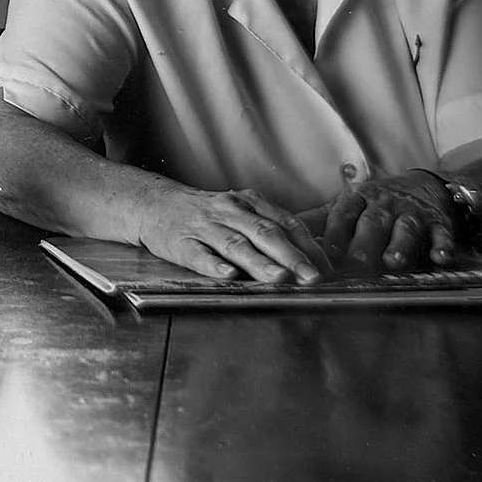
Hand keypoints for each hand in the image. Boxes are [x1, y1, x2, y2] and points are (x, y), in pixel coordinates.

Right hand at [139, 184, 331, 283]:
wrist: (153, 203)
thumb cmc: (205, 213)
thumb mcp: (239, 210)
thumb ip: (269, 226)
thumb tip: (311, 253)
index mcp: (248, 203)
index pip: (285, 222)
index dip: (308, 245)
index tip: (328, 268)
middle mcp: (229, 212)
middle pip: (265, 233)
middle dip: (292, 256)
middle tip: (312, 277)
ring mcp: (205, 227)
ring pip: (236, 244)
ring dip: (259, 262)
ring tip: (279, 278)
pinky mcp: (181, 242)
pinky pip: (199, 255)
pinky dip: (214, 265)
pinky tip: (227, 275)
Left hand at [296, 170, 456, 271]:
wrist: (425, 186)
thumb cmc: (376, 203)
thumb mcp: (346, 206)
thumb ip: (317, 221)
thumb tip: (279, 231)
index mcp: (357, 199)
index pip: (341, 216)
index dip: (333, 236)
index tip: (323, 255)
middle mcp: (384, 204)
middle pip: (371, 223)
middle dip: (362, 245)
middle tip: (353, 267)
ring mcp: (411, 212)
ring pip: (405, 228)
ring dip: (399, 244)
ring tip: (392, 262)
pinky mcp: (438, 222)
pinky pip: (441, 233)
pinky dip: (442, 245)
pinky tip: (441, 258)